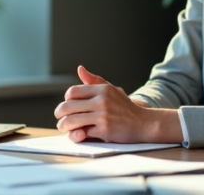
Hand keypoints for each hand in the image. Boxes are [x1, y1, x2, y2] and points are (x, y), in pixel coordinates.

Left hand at [53, 65, 181, 143]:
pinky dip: (78, 134)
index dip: (66, 99)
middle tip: (60, 118)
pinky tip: (80, 134)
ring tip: (65, 127)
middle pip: (68, 106)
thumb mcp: (112, 90)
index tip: (68, 105)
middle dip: (60, 113)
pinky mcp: (104, 129)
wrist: (144, 123)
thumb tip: (80, 68)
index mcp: (102, 89)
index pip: (72, 92)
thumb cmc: (125, 107)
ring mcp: (103, 115)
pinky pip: (82, 132)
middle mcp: (102, 100)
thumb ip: (95, 81)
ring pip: (71, 121)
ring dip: (64, 126)